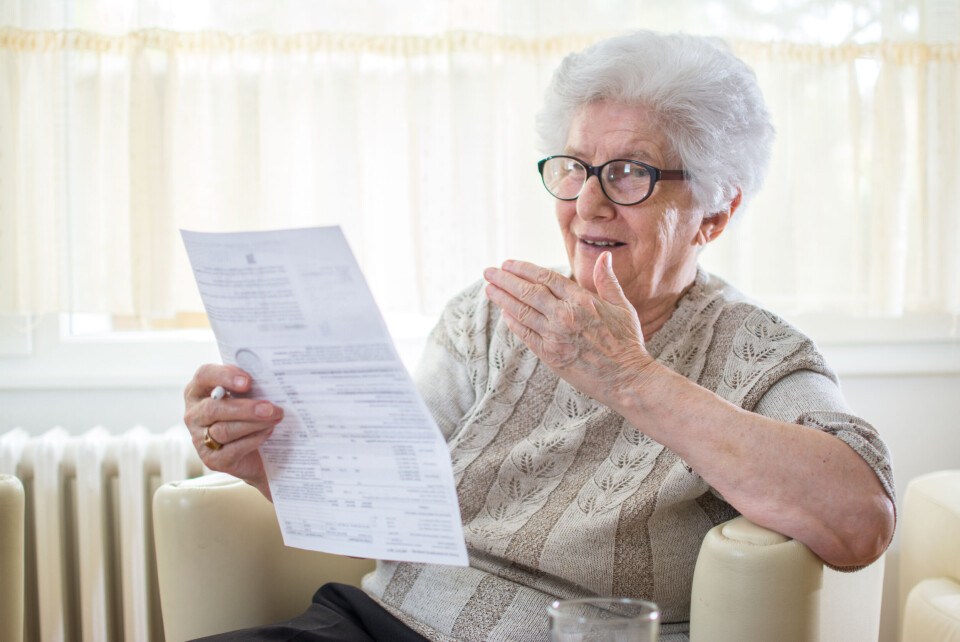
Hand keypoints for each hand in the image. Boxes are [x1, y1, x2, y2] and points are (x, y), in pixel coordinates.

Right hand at [183, 364, 283, 499]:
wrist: (256, 453)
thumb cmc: (248, 414)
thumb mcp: (246, 395)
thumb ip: (248, 385)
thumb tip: (267, 379)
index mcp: (198, 391)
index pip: (204, 376)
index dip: (224, 376)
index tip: (247, 381)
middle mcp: (194, 415)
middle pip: (213, 409)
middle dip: (245, 408)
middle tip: (270, 408)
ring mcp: (199, 439)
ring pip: (224, 430)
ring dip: (254, 424)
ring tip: (275, 418)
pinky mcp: (212, 460)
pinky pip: (233, 449)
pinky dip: (254, 439)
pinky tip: (268, 432)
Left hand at [482, 252, 657, 410]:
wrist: (626, 379)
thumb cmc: (627, 342)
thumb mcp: (622, 306)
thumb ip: (607, 280)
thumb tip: (604, 256)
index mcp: (581, 300)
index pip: (544, 277)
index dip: (523, 269)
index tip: (508, 263)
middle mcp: (565, 315)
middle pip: (527, 292)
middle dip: (505, 280)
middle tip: (488, 271)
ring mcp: (555, 336)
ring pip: (522, 312)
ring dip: (502, 299)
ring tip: (489, 288)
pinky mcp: (550, 355)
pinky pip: (526, 335)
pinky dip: (513, 322)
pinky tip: (504, 313)